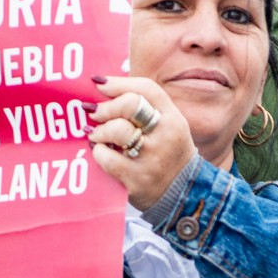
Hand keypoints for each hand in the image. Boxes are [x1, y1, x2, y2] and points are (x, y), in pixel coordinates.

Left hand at [87, 75, 195, 210]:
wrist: (184, 194)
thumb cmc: (168, 154)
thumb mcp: (167, 127)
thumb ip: (144, 109)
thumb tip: (105, 90)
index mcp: (173, 118)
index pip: (146, 89)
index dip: (119, 83)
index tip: (98, 84)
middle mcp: (165, 134)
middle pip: (130, 104)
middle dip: (106, 107)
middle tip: (93, 112)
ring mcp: (152, 157)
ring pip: (117, 129)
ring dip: (99, 131)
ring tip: (95, 135)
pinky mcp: (137, 179)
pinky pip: (108, 158)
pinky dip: (98, 152)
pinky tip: (100, 152)